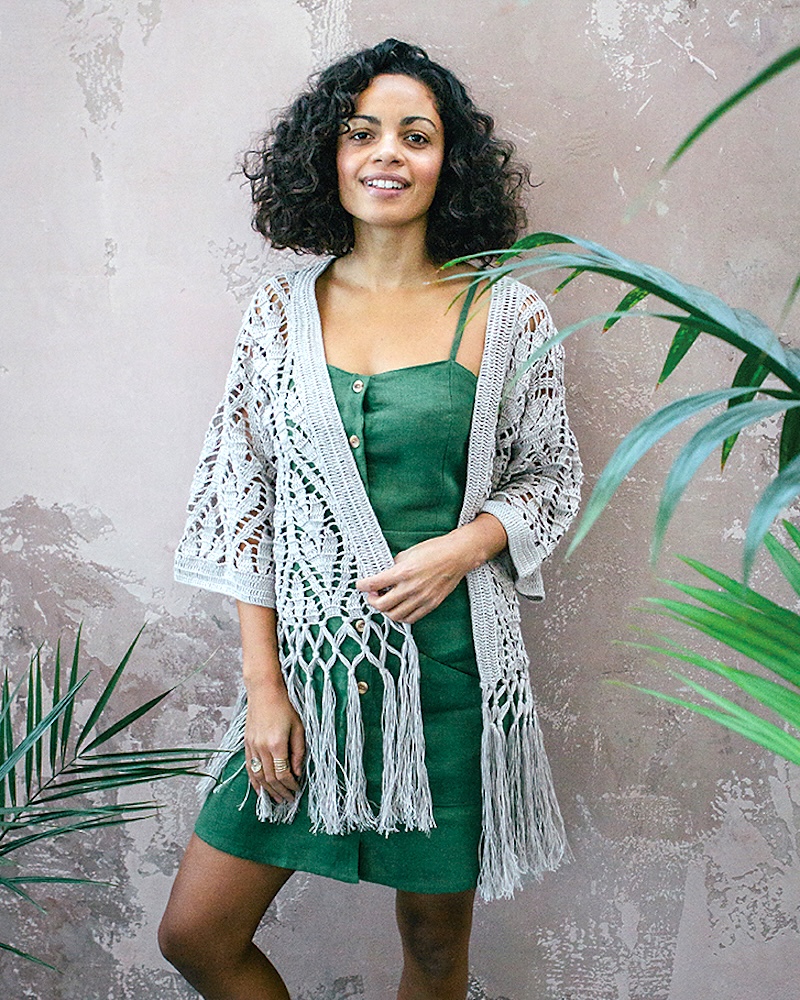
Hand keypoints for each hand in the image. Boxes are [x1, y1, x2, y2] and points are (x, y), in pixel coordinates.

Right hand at [244, 681, 305, 803]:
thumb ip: (299, 752)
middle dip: (281, 792)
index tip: (298, 790)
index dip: (291, 785)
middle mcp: (262, 748)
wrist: (264, 693)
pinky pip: (249, 768)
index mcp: (277, 744)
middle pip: (271, 778)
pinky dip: (254, 782)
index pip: (283, 774)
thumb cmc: (285, 708)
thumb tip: (298, 772)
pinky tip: (260, 791)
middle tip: (289, 801)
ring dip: (268, 791)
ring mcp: (252, 747)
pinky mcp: (247, 745)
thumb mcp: (299, 728)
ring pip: (259, 776)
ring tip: (276, 800)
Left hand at [356, 533, 473, 623]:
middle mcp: (411, 588)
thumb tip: (384, 573)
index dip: (362, 586)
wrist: (457, 555)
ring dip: (385, 610)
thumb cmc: (435, 550)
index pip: (375, 583)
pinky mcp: (430, 604)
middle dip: (372, 601)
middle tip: (372, 595)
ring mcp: (421, 598)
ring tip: (385, 602)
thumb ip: (394, 565)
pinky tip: (399, 608)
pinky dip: (401, 616)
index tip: (360, 585)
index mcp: (403, 572)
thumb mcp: (408, 553)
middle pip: (381, 605)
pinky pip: (410, 618)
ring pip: (395, 615)